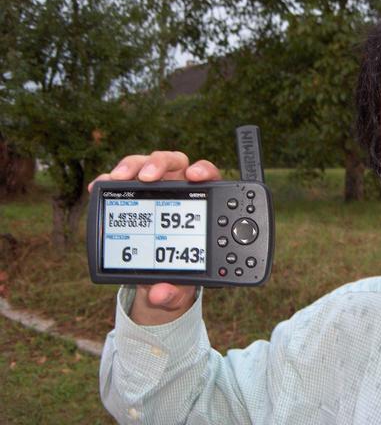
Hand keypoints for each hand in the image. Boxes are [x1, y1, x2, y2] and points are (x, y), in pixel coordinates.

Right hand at [89, 151, 220, 324]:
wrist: (158, 278)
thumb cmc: (179, 273)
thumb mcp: (181, 286)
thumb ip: (174, 292)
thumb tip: (159, 293)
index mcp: (200, 203)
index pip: (207, 177)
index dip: (203, 170)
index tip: (196, 176)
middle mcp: (179, 188)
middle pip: (173, 162)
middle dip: (160, 164)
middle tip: (149, 177)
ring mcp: (154, 187)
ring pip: (145, 164)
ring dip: (132, 166)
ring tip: (118, 179)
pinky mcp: (130, 192)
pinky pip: (118, 179)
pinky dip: (108, 180)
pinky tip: (98, 188)